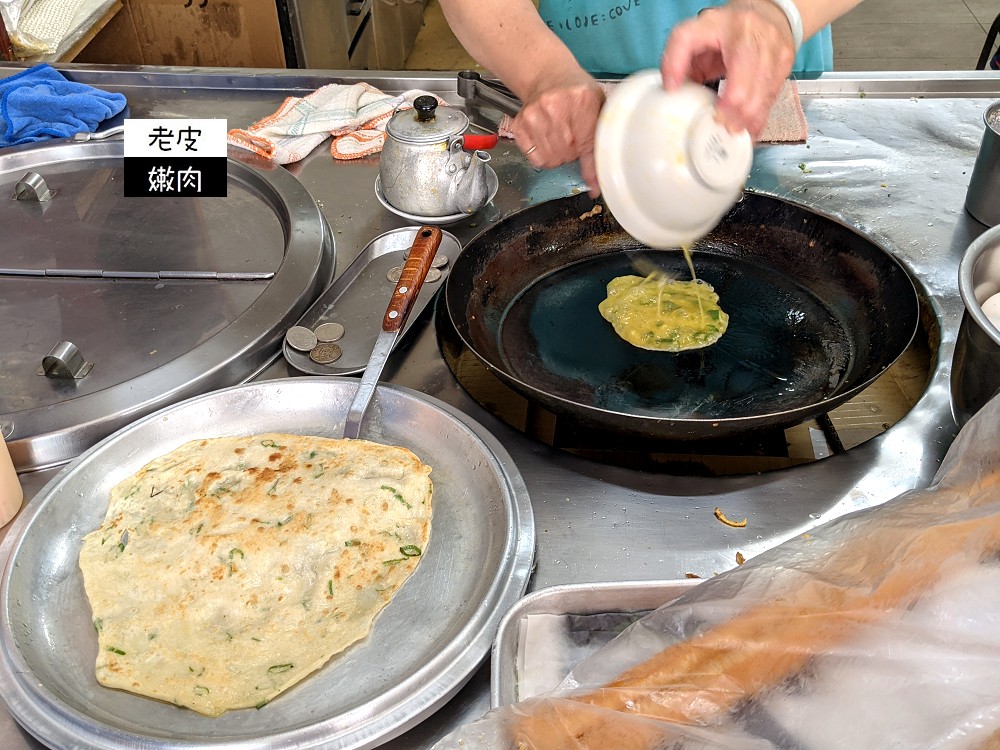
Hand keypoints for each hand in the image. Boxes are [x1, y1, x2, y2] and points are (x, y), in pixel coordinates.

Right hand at [509, 71, 605, 195]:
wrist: (547, 75)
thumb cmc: (576, 93)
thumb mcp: (597, 106)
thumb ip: (600, 140)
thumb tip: (597, 183)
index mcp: (581, 100)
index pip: (588, 146)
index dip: (592, 168)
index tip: (595, 186)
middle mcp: (555, 107)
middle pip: (568, 155)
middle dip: (573, 153)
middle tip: (574, 138)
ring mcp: (533, 116)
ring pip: (550, 160)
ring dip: (558, 155)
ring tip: (561, 137)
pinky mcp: (519, 125)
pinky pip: (534, 158)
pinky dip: (543, 155)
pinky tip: (546, 139)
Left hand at [660, 0, 796, 137]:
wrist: (765, 12)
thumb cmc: (724, 28)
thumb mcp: (694, 33)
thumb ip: (676, 58)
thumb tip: (671, 88)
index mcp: (735, 29)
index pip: (735, 65)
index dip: (728, 98)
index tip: (714, 113)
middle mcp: (760, 39)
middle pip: (750, 89)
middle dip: (735, 116)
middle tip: (722, 127)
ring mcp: (777, 52)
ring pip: (764, 97)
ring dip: (748, 120)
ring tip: (733, 132)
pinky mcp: (786, 65)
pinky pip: (773, 98)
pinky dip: (759, 117)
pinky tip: (748, 128)